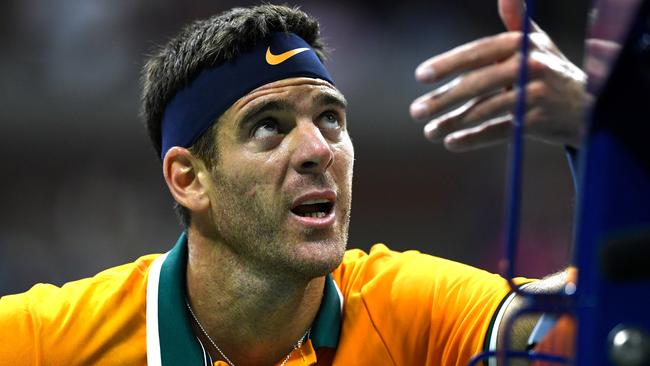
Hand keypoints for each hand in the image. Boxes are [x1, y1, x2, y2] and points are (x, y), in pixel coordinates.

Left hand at [409, 0, 588, 151]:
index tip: (420, 76)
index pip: (478, 53)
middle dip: (444, 99)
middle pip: (478, 83)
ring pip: (485, 110)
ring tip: (428, 132)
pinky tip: (451, 143)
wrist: (587, 104)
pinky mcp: (539, 122)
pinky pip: (499, 131)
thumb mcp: (535, 43)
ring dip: (453, 123)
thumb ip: (515, 22)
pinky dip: (473, 139)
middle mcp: (530, 66)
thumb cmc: (550, 70)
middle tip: (415, 111)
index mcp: (522, 45)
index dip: (448, 64)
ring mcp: (536, 95)